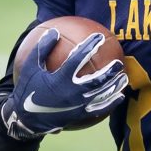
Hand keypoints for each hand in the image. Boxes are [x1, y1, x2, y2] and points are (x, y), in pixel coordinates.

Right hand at [1, 29, 127, 139]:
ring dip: (114, 86)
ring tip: (124, 77)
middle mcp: (71, 93)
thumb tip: (53, 31)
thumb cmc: (28, 89)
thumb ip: (42, 49)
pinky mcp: (80, 115)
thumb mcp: (30, 67)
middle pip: (96, 80)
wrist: (26, 118)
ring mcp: (77, 105)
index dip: (89, 46)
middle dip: (109, 70)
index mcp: (59, 79)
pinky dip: (111, 103)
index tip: (99, 36)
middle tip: (119, 61)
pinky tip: (120, 96)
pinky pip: (100, 109)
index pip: (77, 59)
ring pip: (101, 95)